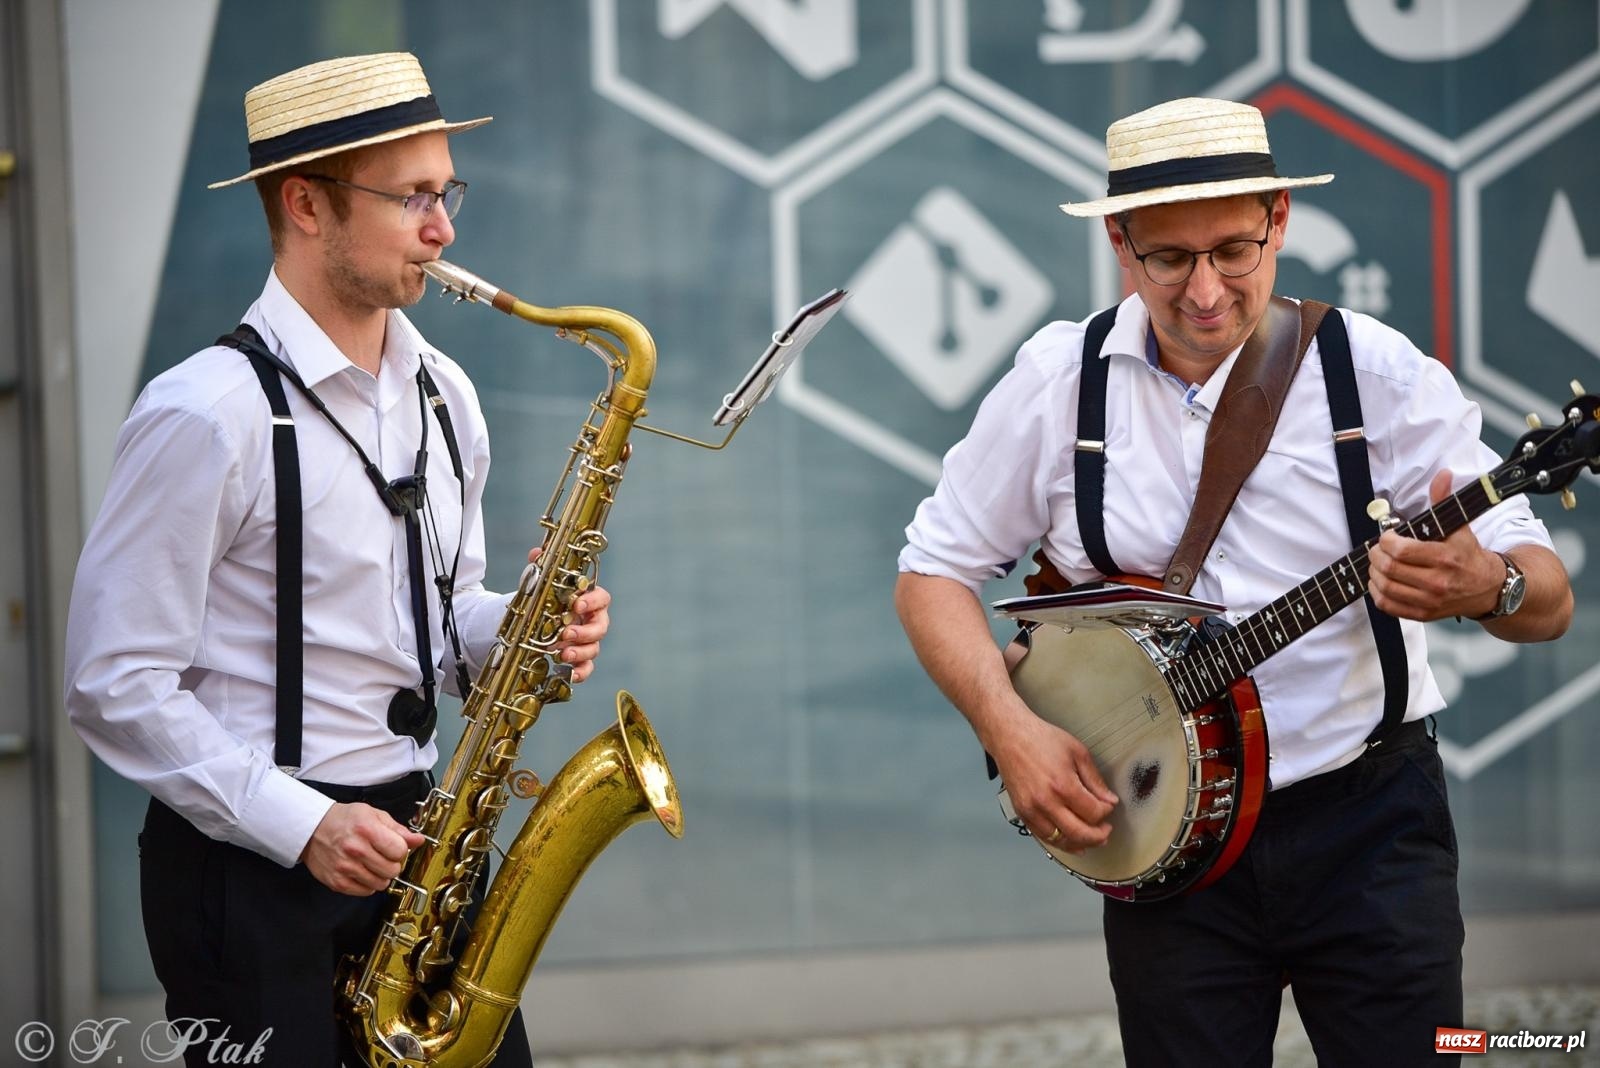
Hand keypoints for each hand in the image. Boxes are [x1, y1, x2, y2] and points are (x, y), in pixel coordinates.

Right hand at [301, 802, 425, 895]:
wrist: (312, 828)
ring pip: (381, 883)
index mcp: (367, 829)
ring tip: (371, 863)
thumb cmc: (344, 819)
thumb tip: (418, 840)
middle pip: (392, 870)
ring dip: (381, 875)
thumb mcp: (373, 815)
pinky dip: (368, 884)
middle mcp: (355, 849)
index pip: (400, 851)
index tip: (394, 847)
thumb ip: (398, 829)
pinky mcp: (337, 882)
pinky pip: (366, 892)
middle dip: (392, 864)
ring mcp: (345, 867)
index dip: (401, 850)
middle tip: (383, 856)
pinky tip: (362, 871)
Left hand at [528, 547, 611, 682]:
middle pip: (601, 627)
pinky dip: (581, 672)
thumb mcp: (539, 584)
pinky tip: (570, 674)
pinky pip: (587, 668)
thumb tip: (536, 553)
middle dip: (585, 632)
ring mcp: (586, 641)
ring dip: (581, 652)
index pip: (602, 598)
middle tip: (567, 633)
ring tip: (563, 654)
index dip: (593, 601)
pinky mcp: (579, 659)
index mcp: (587, 600)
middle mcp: (591, 621)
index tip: (578, 604)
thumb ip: (541, 568)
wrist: (533, 621)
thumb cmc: (544, 601)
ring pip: (594, 648)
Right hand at [991, 713, 1118, 852]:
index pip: (1093, 813)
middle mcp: (1046, 802)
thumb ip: (1095, 780)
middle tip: (1106, 831)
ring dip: (1079, 843)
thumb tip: (1108, 800)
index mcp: (1063, 785)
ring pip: (1060, 841)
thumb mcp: (1078, 752)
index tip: (1108, 806)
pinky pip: (1043, 836)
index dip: (1106, 812)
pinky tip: (1070, 840)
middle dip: (1098, 836)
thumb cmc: (1041, 739)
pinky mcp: (1022, 812)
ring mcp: (1031, 810)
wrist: (1010, 736)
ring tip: (1091, 838)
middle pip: (1079, 833)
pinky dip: (1059, 842)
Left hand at [1368, 469, 1503, 621]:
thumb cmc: (1469, 555)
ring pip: (1386, 588)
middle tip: (1376, 549)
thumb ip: (1444, 501)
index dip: (1385, 541)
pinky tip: (1380, 582)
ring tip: (1377, 564)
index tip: (1386, 536)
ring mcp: (1430, 601)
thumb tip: (1443, 475)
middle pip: (1390, 568)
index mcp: (1445, 558)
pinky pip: (1389, 607)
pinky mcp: (1424, 614)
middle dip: (1376, 556)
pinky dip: (1377, 593)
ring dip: (1374, 574)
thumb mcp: (1459, 526)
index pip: (1401, 550)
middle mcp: (1438, 582)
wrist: (1489, 587)